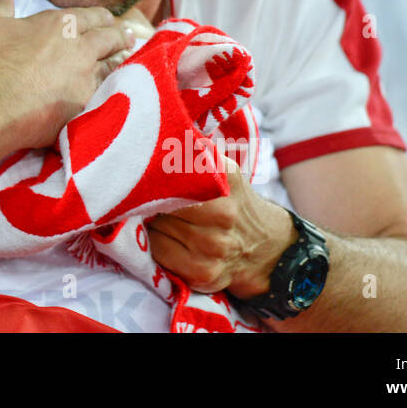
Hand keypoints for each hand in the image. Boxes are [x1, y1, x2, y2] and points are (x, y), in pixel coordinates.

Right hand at [0, 0, 139, 148]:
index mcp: (59, 24)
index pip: (89, 16)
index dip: (100, 17)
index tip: (108, 19)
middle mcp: (80, 48)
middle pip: (109, 39)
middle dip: (119, 36)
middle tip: (128, 36)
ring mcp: (85, 78)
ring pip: (111, 67)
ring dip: (118, 63)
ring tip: (124, 61)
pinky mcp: (84, 105)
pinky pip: (104, 96)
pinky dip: (110, 92)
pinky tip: (112, 92)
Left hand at [147, 156, 295, 297]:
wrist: (264, 246)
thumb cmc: (231, 201)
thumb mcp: (221, 168)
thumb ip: (192, 151)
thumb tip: (160, 134)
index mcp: (225, 178)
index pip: (171, 171)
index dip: (152, 172)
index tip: (142, 169)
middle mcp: (223, 213)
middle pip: (159, 201)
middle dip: (149, 198)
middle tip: (148, 196)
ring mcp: (214, 247)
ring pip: (155, 227)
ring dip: (151, 221)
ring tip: (164, 217)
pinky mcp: (203, 273)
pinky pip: (158, 252)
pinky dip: (156, 243)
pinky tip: (169, 238)